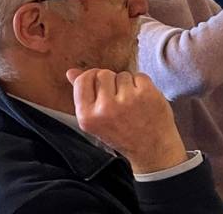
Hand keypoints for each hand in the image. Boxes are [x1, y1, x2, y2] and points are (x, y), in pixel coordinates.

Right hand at [66, 69, 186, 173]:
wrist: (152, 150)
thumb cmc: (122, 134)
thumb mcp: (96, 121)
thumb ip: (83, 95)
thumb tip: (71, 72)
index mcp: (87, 116)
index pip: (83, 80)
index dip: (92, 78)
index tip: (101, 85)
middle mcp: (105, 108)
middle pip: (103, 74)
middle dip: (111, 82)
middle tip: (120, 101)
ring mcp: (127, 100)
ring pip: (122, 75)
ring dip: (128, 85)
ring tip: (132, 104)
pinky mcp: (146, 94)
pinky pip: (140, 76)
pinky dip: (143, 85)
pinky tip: (144, 101)